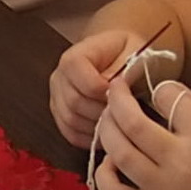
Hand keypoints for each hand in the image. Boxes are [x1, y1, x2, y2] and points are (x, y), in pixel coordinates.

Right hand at [49, 26, 140, 145]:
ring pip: (71, 120)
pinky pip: (70, 134)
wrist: (123, 58)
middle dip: (101, 110)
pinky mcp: (61, 116)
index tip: (120, 94)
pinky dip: (89, 137)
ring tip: (117, 121)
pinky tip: (107, 131)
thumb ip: (122, 68)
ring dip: (96, 125)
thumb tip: (110, 88)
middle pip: (73, 101)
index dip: (99, 88)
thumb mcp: (133, 51)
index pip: (75, 72)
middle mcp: (60, 77)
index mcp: (74, 57)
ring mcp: (57, 98)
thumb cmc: (129, 54)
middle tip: (123, 111)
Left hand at [92, 78, 190, 189]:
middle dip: (117, 99)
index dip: (159, 89)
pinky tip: (111, 161)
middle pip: (132, 121)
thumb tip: (168, 89)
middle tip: (113, 90)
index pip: (168, 97)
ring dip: (106, 129)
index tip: (158, 91)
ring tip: (108, 119)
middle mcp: (180, 163)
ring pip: (118, 152)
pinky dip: (104, 173)